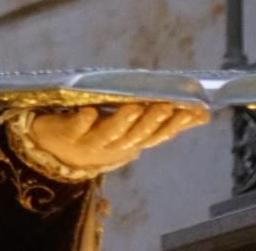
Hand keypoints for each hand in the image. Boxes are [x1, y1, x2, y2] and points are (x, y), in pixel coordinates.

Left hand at [25, 103, 207, 171]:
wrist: (54, 150)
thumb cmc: (100, 135)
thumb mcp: (132, 130)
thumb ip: (162, 121)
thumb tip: (202, 113)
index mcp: (132, 143)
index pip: (158, 135)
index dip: (178, 125)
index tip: (196, 110)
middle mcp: (114, 146)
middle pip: (136, 135)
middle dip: (153, 122)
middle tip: (168, 106)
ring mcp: (90, 141)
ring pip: (110, 134)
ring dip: (123, 122)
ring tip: (135, 107)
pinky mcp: (67, 133)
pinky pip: (76, 128)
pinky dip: (83, 121)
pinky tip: (89, 111)